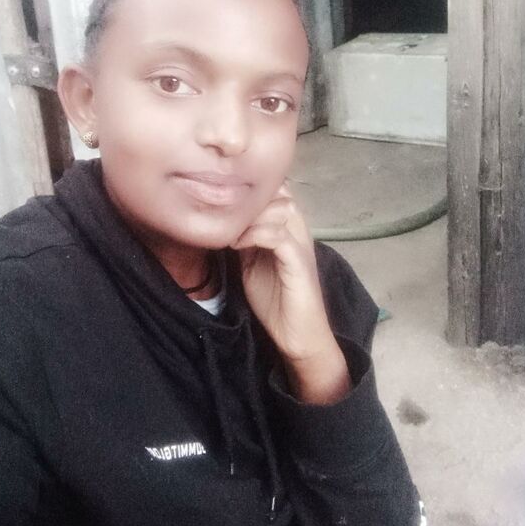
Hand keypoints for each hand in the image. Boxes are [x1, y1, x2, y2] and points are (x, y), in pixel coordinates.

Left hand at [232, 184, 350, 402]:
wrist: (299, 336)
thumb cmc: (276, 300)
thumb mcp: (252, 262)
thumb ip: (245, 238)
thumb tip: (223, 221)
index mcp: (289, 228)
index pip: (276, 189)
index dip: (251, 189)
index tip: (224, 203)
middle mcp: (299, 231)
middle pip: (280, 191)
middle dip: (250, 198)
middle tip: (225, 214)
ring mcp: (301, 245)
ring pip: (282, 207)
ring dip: (252, 215)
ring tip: (230, 230)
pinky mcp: (299, 264)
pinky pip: (279, 236)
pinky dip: (255, 234)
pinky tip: (237, 245)